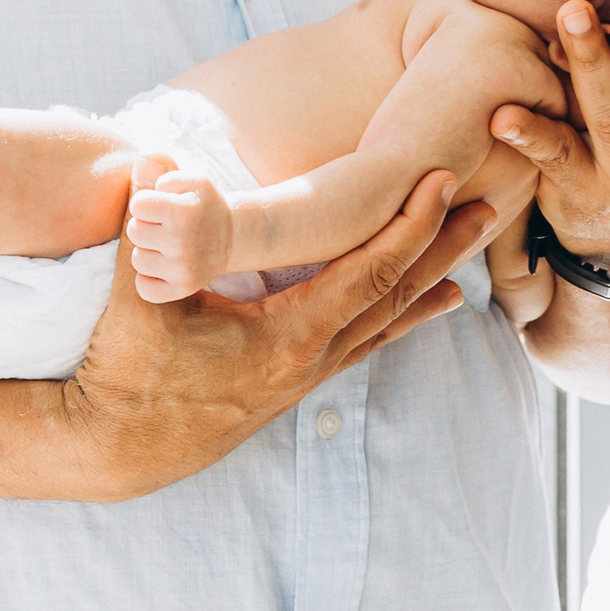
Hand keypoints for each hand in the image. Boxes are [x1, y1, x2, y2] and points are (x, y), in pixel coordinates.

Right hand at [62, 170, 495, 489]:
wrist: (119, 449)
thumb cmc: (127, 373)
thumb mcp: (138, 300)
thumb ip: (148, 230)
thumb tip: (149, 161)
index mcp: (287, 337)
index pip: (367, 274)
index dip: (409, 226)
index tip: (440, 181)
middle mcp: (311, 359)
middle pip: (396, 296)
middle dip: (443, 246)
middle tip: (490, 205)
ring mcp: (308, 375)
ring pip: (388, 321)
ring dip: (432, 276)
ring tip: (473, 245)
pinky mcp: (296, 382)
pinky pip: (368, 341)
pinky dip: (404, 314)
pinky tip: (431, 303)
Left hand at [124, 167, 236, 302]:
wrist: (232, 238)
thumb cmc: (206, 206)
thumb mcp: (195, 179)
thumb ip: (165, 170)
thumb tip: (142, 168)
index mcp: (184, 212)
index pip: (137, 205)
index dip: (146, 202)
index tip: (159, 206)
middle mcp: (182, 243)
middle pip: (134, 231)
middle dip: (146, 225)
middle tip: (164, 226)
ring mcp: (182, 269)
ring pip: (138, 260)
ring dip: (148, 251)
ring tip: (166, 245)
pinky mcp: (181, 289)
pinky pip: (145, 288)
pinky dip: (149, 279)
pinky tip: (163, 266)